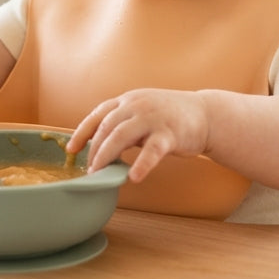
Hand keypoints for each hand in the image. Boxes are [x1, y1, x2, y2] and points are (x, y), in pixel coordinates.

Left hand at [67, 89, 210, 182]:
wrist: (206, 114)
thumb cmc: (171, 117)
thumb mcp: (142, 113)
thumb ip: (123, 124)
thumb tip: (99, 147)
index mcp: (128, 101)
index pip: (98, 114)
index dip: (82, 132)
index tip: (71, 149)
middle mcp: (137, 105)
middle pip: (106, 127)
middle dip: (94, 150)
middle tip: (89, 170)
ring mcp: (153, 117)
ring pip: (121, 136)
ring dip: (106, 156)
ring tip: (100, 173)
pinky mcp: (170, 133)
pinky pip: (152, 150)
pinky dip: (142, 164)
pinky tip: (134, 177)